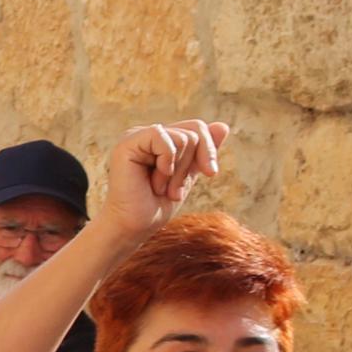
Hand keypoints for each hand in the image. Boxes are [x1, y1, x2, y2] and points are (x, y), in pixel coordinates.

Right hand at [94, 120, 226, 240]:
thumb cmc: (156, 205)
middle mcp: (147, 134)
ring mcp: (136, 136)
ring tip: (161, 188)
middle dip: (190, 167)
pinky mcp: (127, 143)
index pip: (197, 128)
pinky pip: (162, 137)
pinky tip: (154, 179)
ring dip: (178, 171)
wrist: (134, 226)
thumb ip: (202, 151)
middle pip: (193, 133)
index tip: (210, 174)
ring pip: (182, 138)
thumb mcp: (188, 175)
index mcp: (160, 139)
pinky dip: (166, 162)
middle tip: (173, 189)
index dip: (208, 151)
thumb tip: (223, 126)